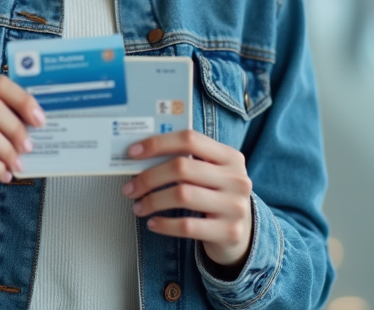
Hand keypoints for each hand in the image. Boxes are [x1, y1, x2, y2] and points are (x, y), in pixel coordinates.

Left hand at [122, 130, 253, 269]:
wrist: (242, 234)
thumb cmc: (216, 197)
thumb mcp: (211, 174)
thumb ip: (187, 161)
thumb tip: (141, 157)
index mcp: (230, 156)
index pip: (190, 139)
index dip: (158, 143)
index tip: (133, 152)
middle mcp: (236, 178)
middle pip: (182, 168)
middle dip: (149, 177)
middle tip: (130, 188)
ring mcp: (235, 206)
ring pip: (182, 195)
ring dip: (152, 201)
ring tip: (139, 206)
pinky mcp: (229, 232)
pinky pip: (187, 226)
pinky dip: (164, 224)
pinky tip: (153, 223)